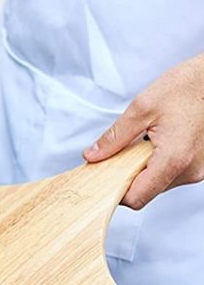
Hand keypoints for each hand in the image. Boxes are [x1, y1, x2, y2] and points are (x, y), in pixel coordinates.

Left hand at [83, 52, 203, 208]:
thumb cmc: (189, 86)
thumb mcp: (142, 107)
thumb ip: (114, 137)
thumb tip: (93, 155)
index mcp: (174, 160)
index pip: (136, 198)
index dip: (115, 191)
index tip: (103, 177)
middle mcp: (191, 171)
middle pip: (146, 191)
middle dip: (128, 176)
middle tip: (120, 153)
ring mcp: (199, 169)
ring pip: (159, 183)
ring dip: (145, 168)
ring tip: (145, 141)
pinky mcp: (202, 164)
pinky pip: (173, 173)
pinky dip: (160, 162)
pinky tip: (159, 141)